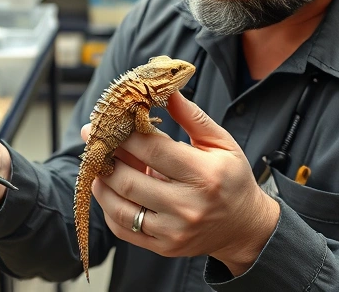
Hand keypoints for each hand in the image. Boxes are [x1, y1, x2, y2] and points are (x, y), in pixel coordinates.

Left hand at [81, 92, 279, 275]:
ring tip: (98, 165)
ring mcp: (174, 231)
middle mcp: (188, 206)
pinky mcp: (164, 247)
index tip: (106, 122)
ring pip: (121, 208)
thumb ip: (192, 117)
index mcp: (204, 175)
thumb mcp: (221, 143)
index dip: (125, 134)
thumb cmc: (231, 178)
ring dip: (102, 183)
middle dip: (105, 158)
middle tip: (93, 141)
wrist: (245, 227)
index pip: (153, 150)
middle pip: (130, 180)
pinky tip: (110, 190)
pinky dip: (109, 208)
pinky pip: (124, 229)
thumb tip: (166, 91)